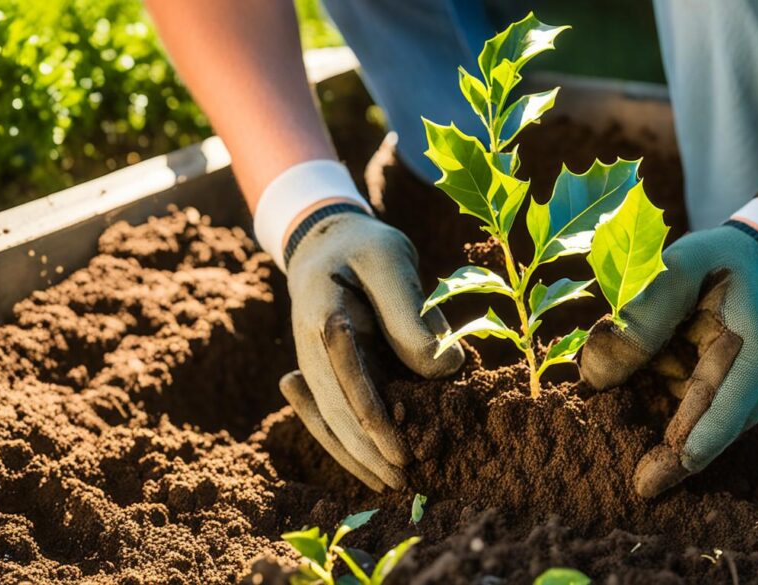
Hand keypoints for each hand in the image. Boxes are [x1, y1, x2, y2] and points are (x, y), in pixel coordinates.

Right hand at [279, 211, 463, 491]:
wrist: (327, 241)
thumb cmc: (365, 247)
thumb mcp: (391, 263)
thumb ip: (412, 315)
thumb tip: (448, 368)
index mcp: (324, 314)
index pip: (347, 376)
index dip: (374, 417)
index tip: (402, 450)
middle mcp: (309, 346)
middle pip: (335, 408)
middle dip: (367, 449)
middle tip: (403, 480)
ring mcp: (310, 363)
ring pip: (328, 419)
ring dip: (355, 454)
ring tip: (387, 483)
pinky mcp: (319, 372)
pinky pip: (328, 414)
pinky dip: (346, 442)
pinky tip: (367, 465)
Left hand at [580, 225, 757, 497]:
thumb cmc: (722, 260)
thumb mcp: (685, 263)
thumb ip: (647, 308)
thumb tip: (599, 373)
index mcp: (757, 352)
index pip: (729, 408)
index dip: (695, 443)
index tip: (664, 474)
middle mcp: (750, 385)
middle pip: (707, 433)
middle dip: (669, 458)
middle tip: (640, 486)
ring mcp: (732, 396)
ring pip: (687, 429)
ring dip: (652, 434)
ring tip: (624, 449)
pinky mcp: (711, 396)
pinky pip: (676, 412)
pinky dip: (647, 410)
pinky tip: (616, 406)